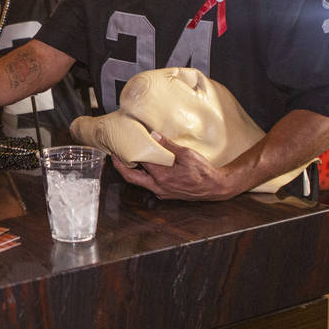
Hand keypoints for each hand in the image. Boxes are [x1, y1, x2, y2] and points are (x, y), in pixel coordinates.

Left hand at [113, 132, 234, 200]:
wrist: (215, 187)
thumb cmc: (203, 172)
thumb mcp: (187, 154)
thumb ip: (169, 146)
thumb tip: (154, 135)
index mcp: (162, 176)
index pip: (139, 163)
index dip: (129, 153)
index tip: (121, 145)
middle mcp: (158, 187)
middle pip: (132, 177)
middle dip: (121, 166)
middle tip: (114, 155)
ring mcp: (161, 192)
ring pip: (140, 182)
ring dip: (132, 171)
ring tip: (126, 158)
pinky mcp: (165, 193)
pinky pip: (149, 184)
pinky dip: (143, 175)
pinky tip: (143, 166)